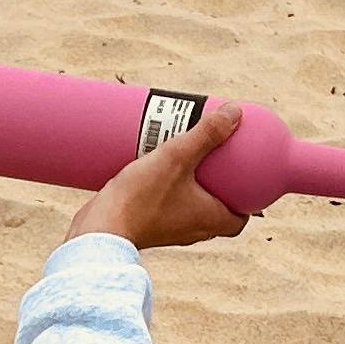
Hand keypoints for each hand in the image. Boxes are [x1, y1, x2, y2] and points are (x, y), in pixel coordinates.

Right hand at [69, 102, 250, 249]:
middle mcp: (192, 230)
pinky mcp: (147, 226)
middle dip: (217, 188)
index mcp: (209, 221)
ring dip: (189, 188)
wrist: (99, 231)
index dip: (246, 204)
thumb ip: (205, 135)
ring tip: (184, 159)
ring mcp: (168, 230)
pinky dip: (165, 192)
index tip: (243, 181)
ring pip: (188, 208)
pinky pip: (164, 208)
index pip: (240, 221)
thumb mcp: (176, 157)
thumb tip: (234, 113)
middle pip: (215, 211)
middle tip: (213, 162)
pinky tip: (154, 170)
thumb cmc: (140, 200)